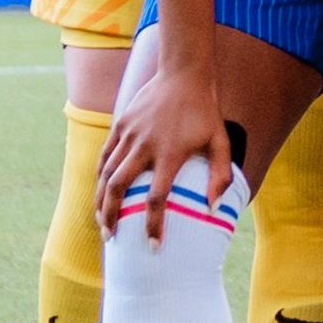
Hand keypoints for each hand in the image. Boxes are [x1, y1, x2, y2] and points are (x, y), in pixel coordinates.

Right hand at [93, 64, 236, 248]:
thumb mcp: (222, 142)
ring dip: (101, 201)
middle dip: (111, 217)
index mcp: (170, 154)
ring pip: (105, 175)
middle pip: (118, 189)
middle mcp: (144, 146)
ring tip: (102, 221)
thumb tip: (214, 209)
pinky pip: (104, 157)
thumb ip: (221, 175)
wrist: (183, 75)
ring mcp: (128, 135)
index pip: (156, 198)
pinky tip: (101, 193)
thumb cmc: (206, 113)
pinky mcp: (119, 126)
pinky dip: (99, 178)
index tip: (153, 246)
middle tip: (111, 238)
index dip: (153, 225)